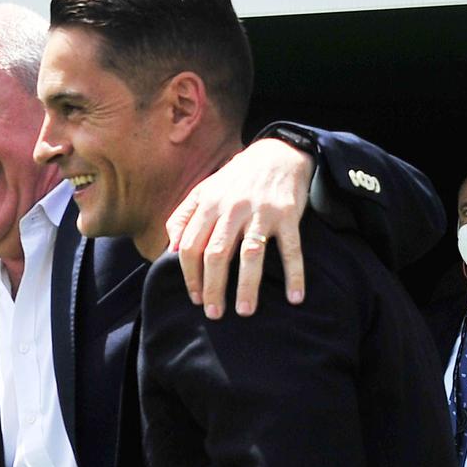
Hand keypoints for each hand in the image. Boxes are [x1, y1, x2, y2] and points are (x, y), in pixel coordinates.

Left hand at [165, 135, 310, 319]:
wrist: (278, 153)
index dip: (191, 276)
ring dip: (247, 286)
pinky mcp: (288, 216)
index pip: (192, 246)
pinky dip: (294, 274)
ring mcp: (261, 212)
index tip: (195, 298)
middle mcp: (233, 208)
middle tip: (213, 313)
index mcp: (209, 204)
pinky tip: (294, 297)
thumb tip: (171, 249)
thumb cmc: (236, 180)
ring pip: (250, 254)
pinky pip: (291, 249)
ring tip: (245, 311)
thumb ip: (183, 217)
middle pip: (217, 253)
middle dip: (213, 287)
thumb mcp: (204, 190)